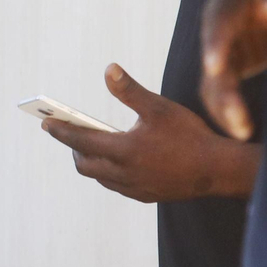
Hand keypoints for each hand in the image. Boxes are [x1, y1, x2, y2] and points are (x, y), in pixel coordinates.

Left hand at [41, 63, 257, 201]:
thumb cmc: (190, 136)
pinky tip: (117, 160)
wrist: (220, 170)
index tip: (46, 122)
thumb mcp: (159, 108)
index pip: (79, 140)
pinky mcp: (146, 196)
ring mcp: (134, 188)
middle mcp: (124, 174)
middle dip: (73, 147)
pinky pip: (116, 186)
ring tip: (91, 144)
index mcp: (123, 151)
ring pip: (99, 176)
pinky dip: (108, 172)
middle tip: (69, 132)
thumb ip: (130, 91)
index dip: (60, 130)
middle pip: (83, 164)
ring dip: (90, 161)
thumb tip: (109, 69)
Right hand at [201, 0, 266, 139]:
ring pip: (214, 80)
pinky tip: (243, 128)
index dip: (215, 44)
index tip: (215, 67)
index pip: (218, 21)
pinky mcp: (235, 64)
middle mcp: (220, 25)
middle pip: (213, 59)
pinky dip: (231, 108)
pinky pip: (225, 88)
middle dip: (222, 90)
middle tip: (237, 116)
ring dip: (224, 107)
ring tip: (242, 131)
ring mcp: (226, 46)